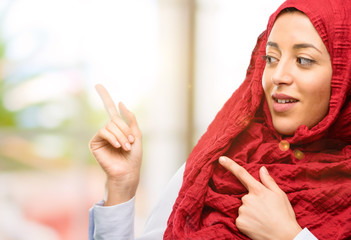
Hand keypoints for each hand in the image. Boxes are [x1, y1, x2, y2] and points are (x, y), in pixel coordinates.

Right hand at [89, 84, 141, 205]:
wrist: (128, 171)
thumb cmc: (134, 156)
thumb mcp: (136, 134)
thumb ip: (130, 119)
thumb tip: (121, 103)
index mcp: (118, 127)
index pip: (110, 109)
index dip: (105, 96)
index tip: (98, 85)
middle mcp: (108, 130)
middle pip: (114, 118)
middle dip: (125, 129)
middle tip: (130, 142)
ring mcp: (101, 136)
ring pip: (110, 125)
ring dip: (121, 135)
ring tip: (125, 146)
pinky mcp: (94, 143)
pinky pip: (103, 131)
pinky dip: (113, 138)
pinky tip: (118, 146)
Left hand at [219, 156, 301, 239]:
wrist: (285, 237)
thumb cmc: (284, 215)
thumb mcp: (280, 195)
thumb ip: (268, 181)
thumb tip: (262, 168)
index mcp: (258, 190)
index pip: (241, 173)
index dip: (230, 165)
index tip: (220, 158)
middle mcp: (247, 199)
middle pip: (245, 197)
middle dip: (253, 202)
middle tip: (266, 211)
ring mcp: (242, 211)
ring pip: (243, 208)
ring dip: (250, 213)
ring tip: (263, 219)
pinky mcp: (239, 222)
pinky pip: (241, 219)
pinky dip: (247, 222)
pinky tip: (257, 226)